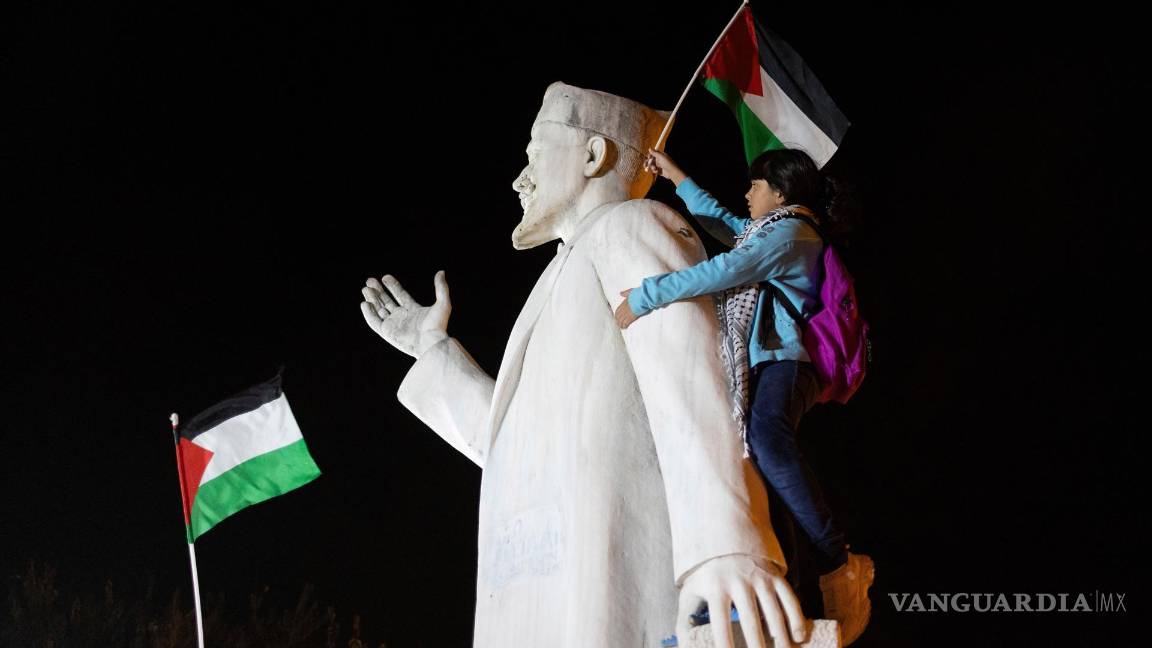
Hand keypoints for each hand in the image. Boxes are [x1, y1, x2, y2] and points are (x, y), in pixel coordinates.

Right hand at [360, 271, 450, 357]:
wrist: (430, 343)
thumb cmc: (437, 326)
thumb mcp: (443, 303)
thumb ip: (441, 288)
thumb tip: (441, 272)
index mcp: (413, 310)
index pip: (400, 295)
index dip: (392, 286)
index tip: (385, 277)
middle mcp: (402, 317)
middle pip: (387, 301)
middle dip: (378, 291)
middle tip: (369, 280)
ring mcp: (394, 325)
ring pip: (379, 310)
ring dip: (372, 299)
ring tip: (365, 288)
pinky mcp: (387, 333)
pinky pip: (374, 322)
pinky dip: (368, 313)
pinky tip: (365, 303)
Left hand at [614, 288, 639, 328]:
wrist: (643, 297)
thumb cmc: (638, 294)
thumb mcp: (630, 291)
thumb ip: (625, 293)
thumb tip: (621, 293)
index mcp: (624, 303)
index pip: (617, 310)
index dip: (616, 314)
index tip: (616, 317)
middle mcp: (624, 308)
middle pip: (618, 316)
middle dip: (618, 320)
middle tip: (618, 323)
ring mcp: (628, 313)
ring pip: (621, 320)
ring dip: (621, 324)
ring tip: (621, 326)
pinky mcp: (632, 316)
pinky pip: (626, 322)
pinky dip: (625, 325)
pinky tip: (625, 327)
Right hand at [644, 149, 686, 184]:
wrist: (672, 172)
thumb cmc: (667, 163)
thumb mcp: (661, 156)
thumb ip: (654, 153)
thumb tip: (649, 148)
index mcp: (660, 155)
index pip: (653, 154)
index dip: (650, 155)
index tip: (649, 157)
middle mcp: (659, 160)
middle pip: (651, 160)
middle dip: (648, 163)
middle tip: (645, 165)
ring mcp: (659, 166)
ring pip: (651, 165)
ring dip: (651, 167)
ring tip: (654, 169)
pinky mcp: (658, 171)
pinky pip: (653, 170)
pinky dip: (654, 171)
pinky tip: (657, 171)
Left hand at [677, 555, 807, 647]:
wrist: (727, 536)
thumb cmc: (706, 576)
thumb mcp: (690, 593)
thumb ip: (684, 622)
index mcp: (715, 588)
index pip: (721, 623)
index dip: (725, 645)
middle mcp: (738, 581)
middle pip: (751, 620)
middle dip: (757, 646)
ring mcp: (759, 578)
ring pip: (774, 612)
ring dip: (781, 638)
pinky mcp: (775, 576)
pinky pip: (790, 599)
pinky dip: (797, 619)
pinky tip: (799, 638)